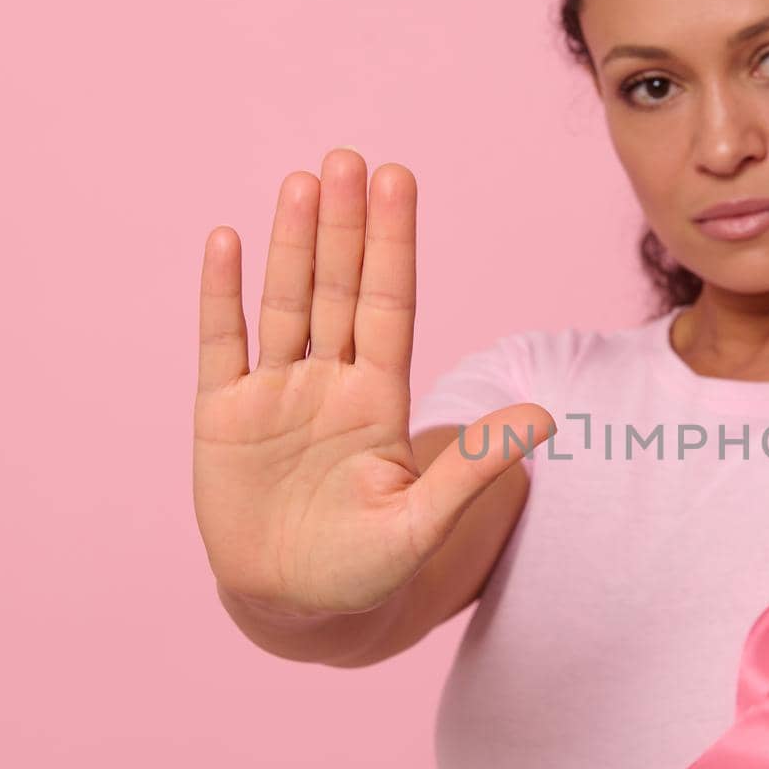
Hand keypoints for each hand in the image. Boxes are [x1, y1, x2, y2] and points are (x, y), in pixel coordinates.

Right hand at [194, 147, 553, 617]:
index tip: (398, 180)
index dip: (393, 244)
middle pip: (338, 289)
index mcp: (381, 398)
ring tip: (301, 183)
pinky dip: (222, 295)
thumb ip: (473, 466)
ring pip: (285, 303)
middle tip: (349, 159)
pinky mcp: (224, 415)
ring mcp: (276, 393)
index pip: (389, 304)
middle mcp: (331, 382)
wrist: (297, 609)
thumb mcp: (423, 521)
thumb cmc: (367, 571)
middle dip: (345, 226)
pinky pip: (222, 343)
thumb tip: (546, 416)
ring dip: (290, 244)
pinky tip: (227, 241)